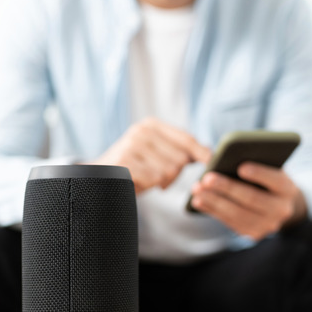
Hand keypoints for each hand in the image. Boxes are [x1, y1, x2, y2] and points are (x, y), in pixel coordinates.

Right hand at [91, 118, 210, 193]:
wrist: (98, 178)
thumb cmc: (133, 169)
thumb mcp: (155, 155)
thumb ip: (178, 150)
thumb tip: (208, 152)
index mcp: (151, 125)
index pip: (186, 139)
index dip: (201, 153)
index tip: (212, 162)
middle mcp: (141, 131)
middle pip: (180, 158)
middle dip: (175, 174)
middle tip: (160, 179)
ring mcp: (132, 145)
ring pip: (169, 171)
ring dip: (162, 182)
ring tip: (147, 179)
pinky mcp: (125, 162)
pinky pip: (154, 179)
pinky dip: (150, 185)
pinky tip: (139, 182)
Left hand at [190, 162, 307, 240]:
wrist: (278, 205)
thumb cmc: (267, 179)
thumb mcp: (268, 168)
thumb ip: (256, 162)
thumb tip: (227, 158)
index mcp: (288, 189)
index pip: (275, 180)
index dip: (259, 174)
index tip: (241, 167)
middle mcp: (281, 210)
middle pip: (252, 198)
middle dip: (227, 188)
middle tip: (207, 178)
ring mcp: (268, 225)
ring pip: (238, 213)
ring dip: (214, 201)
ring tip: (197, 189)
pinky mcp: (253, 234)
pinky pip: (230, 222)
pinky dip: (212, 210)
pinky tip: (198, 201)